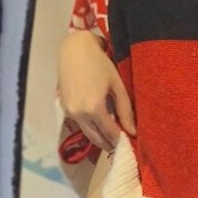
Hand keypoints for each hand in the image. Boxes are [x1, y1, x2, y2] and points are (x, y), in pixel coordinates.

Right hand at [58, 31, 135, 153]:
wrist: (74, 50)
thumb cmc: (99, 64)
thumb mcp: (117, 85)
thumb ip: (125, 110)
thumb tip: (132, 131)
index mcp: (94, 108)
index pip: (110, 133)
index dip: (121, 140)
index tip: (131, 144)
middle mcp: (79, 114)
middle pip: (97, 139)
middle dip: (110, 145)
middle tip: (122, 147)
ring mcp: (69, 113)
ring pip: (87, 134)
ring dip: (100, 139)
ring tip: (113, 139)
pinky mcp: (64, 109)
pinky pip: (80, 125)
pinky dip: (91, 129)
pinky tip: (100, 126)